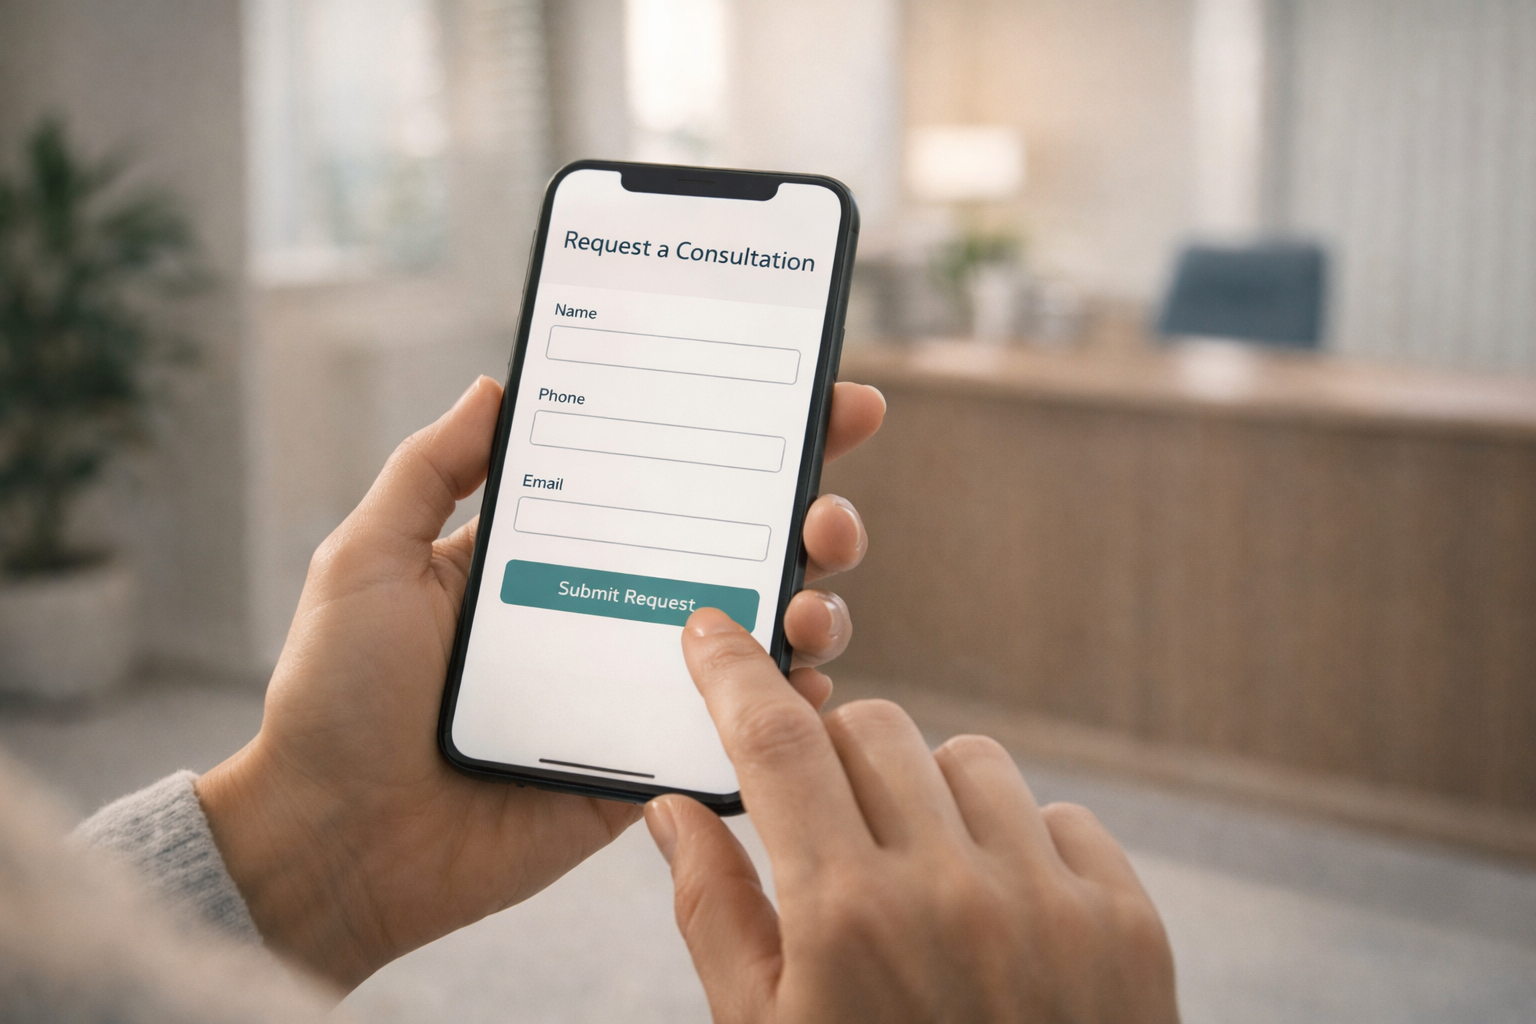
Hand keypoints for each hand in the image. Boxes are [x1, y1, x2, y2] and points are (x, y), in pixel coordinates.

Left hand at [196, 375, 885, 988]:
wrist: (331, 841)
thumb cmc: (336, 696)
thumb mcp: (368, 559)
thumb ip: (431, 470)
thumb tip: (494, 385)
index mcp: (553, 556)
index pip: (665, 481)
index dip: (747, 439)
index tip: (821, 400)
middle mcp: (608, 610)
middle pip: (736, 550)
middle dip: (808, 517)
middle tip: (827, 513)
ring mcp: (633, 691)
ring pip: (754, 636)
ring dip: (811, 606)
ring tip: (810, 601)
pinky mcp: (642, 766)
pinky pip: (736, 731)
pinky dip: (788, 704)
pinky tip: (805, 680)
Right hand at [645, 608, 1179, 1023]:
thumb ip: (716, 916)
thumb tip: (673, 811)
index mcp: (844, 919)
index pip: (776, 744)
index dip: (735, 673)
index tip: (713, 632)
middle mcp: (950, 891)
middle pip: (875, 729)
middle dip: (835, 755)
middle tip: (827, 819)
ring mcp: (1050, 902)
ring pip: (969, 760)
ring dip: (929, 797)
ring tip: (922, 880)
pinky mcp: (1126, 922)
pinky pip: (1059, 817)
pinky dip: (1018, 846)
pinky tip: (1001, 919)